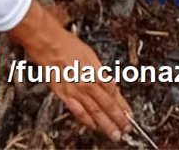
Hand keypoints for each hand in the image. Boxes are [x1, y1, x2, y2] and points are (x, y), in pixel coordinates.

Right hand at [11, 2, 130, 140]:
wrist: (49, 44)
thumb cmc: (68, 44)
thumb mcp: (91, 54)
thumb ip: (100, 71)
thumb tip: (109, 84)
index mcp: (96, 71)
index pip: (113, 92)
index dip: (122, 104)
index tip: (129, 113)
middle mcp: (87, 83)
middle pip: (106, 104)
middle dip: (118, 118)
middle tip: (126, 128)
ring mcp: (76, 91)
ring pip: (94, 111)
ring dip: (105, 124)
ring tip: (114, 133)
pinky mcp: (64, 95)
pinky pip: (78, 111)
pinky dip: (87, 120)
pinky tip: (93, 126)